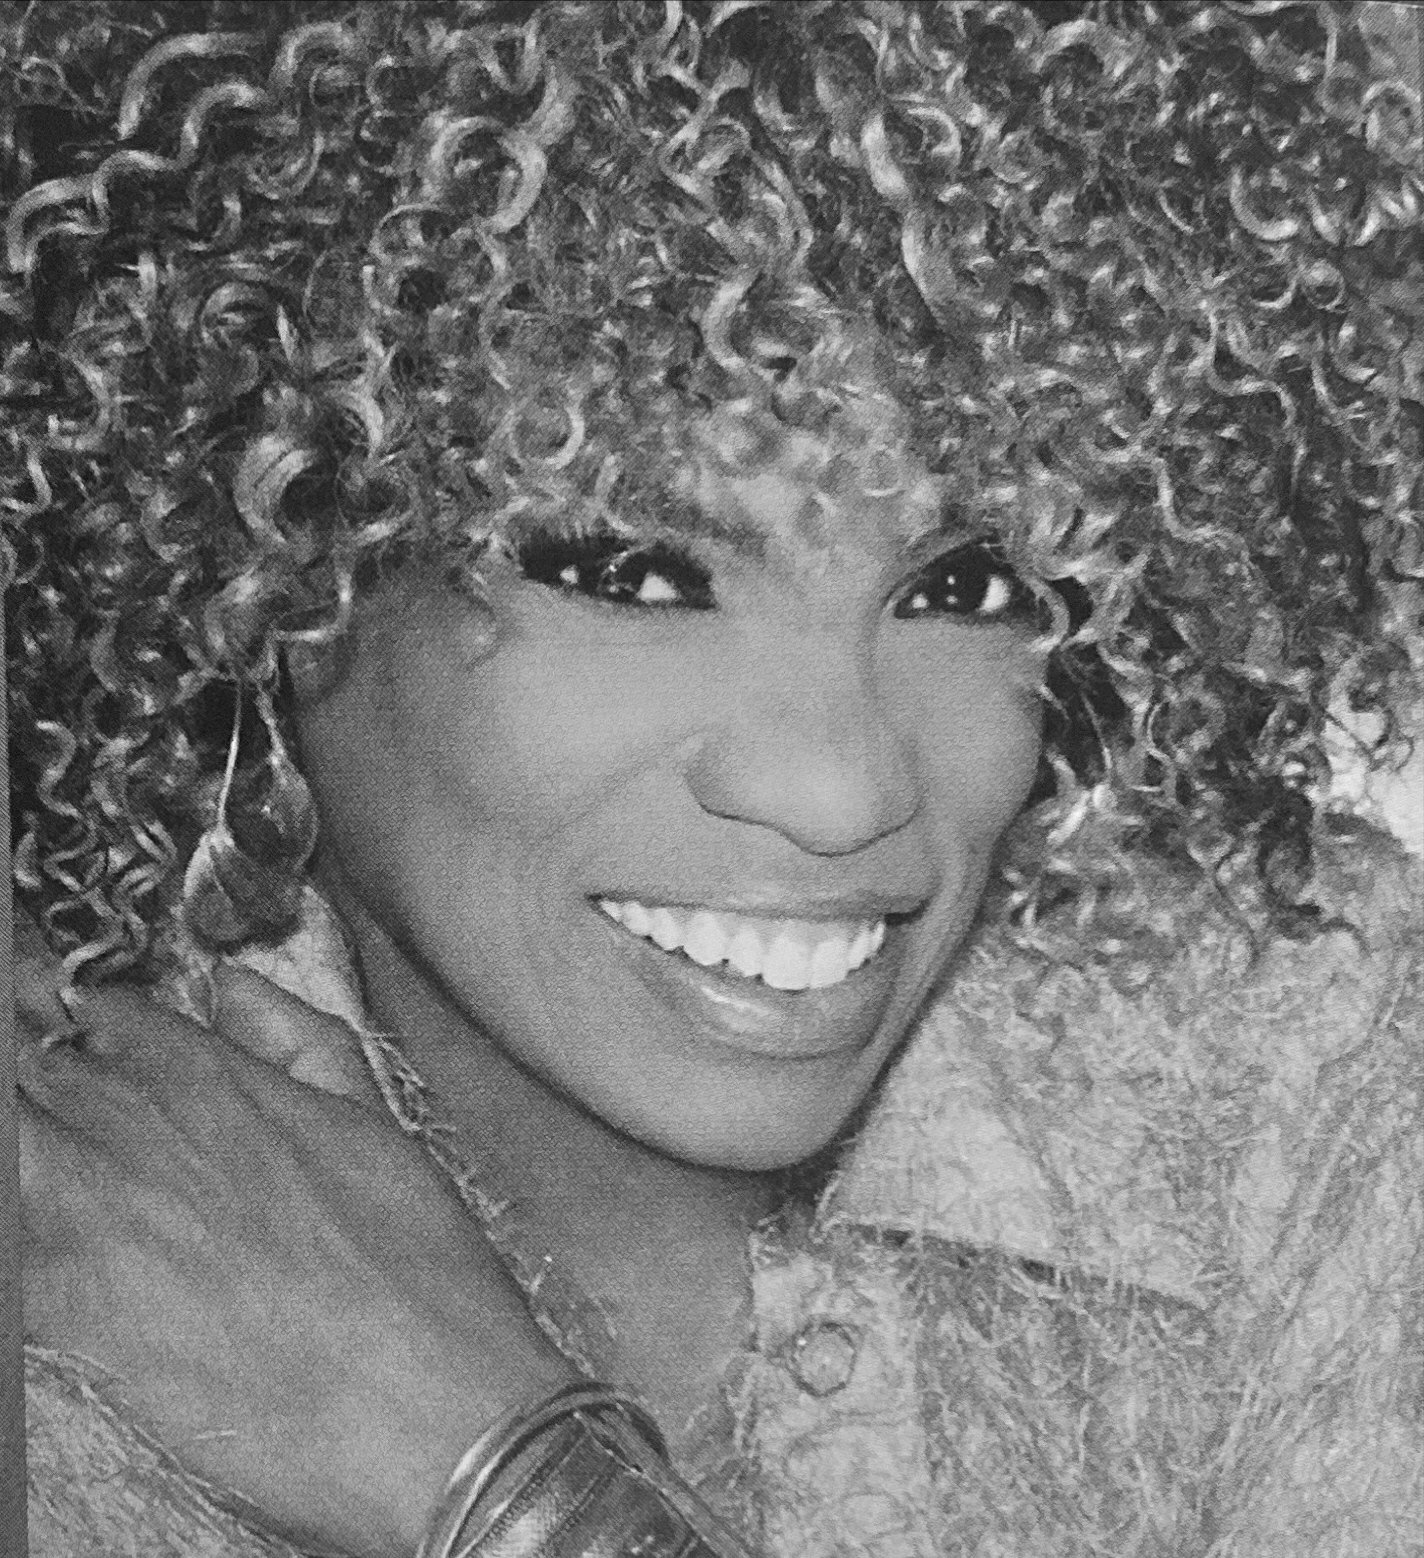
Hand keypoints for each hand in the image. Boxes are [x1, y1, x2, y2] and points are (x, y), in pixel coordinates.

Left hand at [17, 935, 575, 1557]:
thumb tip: (234, 988)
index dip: (77, 1022)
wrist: (423, 1396)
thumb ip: (299, 1037)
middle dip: (28, 1071)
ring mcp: (96, 1212)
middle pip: (29, 1066)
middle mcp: (145, 1128)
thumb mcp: (374, 1122)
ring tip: (47, 1171)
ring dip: (20, 1141)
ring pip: (6, 1139)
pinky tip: (36, 1240)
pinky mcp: (64, 1306)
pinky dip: (10, 1233)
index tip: (68, 1037)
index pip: (105, 1016)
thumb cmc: (416, 1268)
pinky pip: (1, 1244)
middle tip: (53, 1099)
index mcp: (219, 1080)